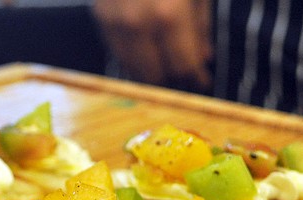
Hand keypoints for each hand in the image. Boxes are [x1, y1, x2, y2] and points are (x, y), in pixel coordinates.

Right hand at [93, 0, 212, 89]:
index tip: (203, 81)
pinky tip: (146, 48)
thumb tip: (203, 58)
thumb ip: (200, 24)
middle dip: (171, 78)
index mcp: (169, 15)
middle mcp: (137, 25)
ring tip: (164, 62)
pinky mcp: (100, 16)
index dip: (196, 77)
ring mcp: (114, 22)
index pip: (183, 66)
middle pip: (154, 75)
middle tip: (183, 73)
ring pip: (131, 67)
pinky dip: (133, 56)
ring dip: (149, 69)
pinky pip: (117, 49)